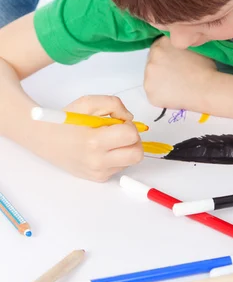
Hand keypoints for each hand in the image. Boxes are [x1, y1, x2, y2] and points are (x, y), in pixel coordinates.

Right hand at [29, 95, 143, 180]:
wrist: (45, 140)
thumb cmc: (65, 122)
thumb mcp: (87, 103)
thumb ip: (113, 104)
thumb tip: (129, 117)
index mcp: (94, 141)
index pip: (131, 135)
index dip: (129, 125)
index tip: (119, 121)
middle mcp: (97, 160)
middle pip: (137, 155)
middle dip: (135, 141)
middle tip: (122, 132)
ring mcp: (99, 172)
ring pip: (130, 161)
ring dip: (126, 149)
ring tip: (109, 140)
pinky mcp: (99, 178)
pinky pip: (120, 167)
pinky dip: (117, 157)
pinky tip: (103, 149)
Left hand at [144, 37, 216, 111]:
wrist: (206, 89)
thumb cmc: (205, 68)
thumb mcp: (191, 47)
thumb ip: (179, 46)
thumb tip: (176, 50)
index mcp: (161, 43)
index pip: (159, 49)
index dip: (167, 57)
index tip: (175, 65)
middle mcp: (151, 58)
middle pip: (153, 63)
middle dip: (162, 69)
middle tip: (175, 76)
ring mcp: (148, 76)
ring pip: (152, 79)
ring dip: (160, 82)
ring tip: (176, 87)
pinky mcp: (150, 93)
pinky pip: (153, 94)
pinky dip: (161, 96)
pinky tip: (173, 96)